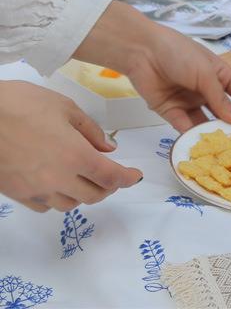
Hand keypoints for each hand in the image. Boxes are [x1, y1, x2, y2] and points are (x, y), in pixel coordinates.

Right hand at [0, 81, 141, 211]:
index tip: (135, 175)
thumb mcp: (66, 108)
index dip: (127, 179)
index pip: (110, 177)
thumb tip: (108, 149)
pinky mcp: (16, 193)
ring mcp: (34, 189)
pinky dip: (57, 197)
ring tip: (84, 175)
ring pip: (69, 204)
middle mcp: (57, 178)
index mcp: (75, 155)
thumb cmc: (22, 104)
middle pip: (93, 196)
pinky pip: (44, 205)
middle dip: (108, 186)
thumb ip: (91, 131)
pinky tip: (57, 181)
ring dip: (83, 193)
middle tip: (112, 173)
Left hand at [75, 1, 230, 132]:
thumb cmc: (179, 53)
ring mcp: (190, 101)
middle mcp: (207, 89)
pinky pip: (185, 127)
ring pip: (207, 122)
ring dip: (215, 133)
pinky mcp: (172, 111)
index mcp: (220, 74)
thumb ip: (220, 99)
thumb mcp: (206, 73)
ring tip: (225, 149)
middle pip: (226, 110)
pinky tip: (201, 146)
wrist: (142, 51)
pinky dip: (192, 136)